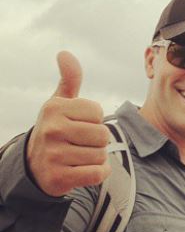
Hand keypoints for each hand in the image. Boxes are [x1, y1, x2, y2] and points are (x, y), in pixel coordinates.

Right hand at [26, 52, 110, 196]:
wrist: (34, 167)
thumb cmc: (56, 128)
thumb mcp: (59, 102)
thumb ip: (69, 79)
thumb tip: (64, 53)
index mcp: (54, 109)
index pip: (98, 112)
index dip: (94, 120)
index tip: (78, 124)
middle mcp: (52, 130)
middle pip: (103, 134)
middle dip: (97, 140)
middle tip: (80, 143)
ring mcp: (54, 156)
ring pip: (101, 155)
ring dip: (96, 158)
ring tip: (78, 156)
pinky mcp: (59, 178)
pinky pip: (98, 174)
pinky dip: (98, 174)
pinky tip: (83, 170)